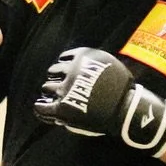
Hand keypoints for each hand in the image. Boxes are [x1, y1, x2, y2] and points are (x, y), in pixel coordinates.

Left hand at [34, 47, 165, 155]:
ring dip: (48, 90)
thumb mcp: (109, 65)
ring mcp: (66, 89)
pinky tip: (39, 107)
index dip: (63, 66)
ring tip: (50, 97)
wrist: (126, 109)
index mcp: (84, 56)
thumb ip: (92, 63)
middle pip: (53, 71)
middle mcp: (72, 70)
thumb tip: (74, 63)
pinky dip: (40, 107)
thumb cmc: (122, 89)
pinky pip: (42, 107)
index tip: (64, 72)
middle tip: (57, 86)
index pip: (64, 58)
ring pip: (46, 87)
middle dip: (55, 78)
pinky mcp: (62, 107)